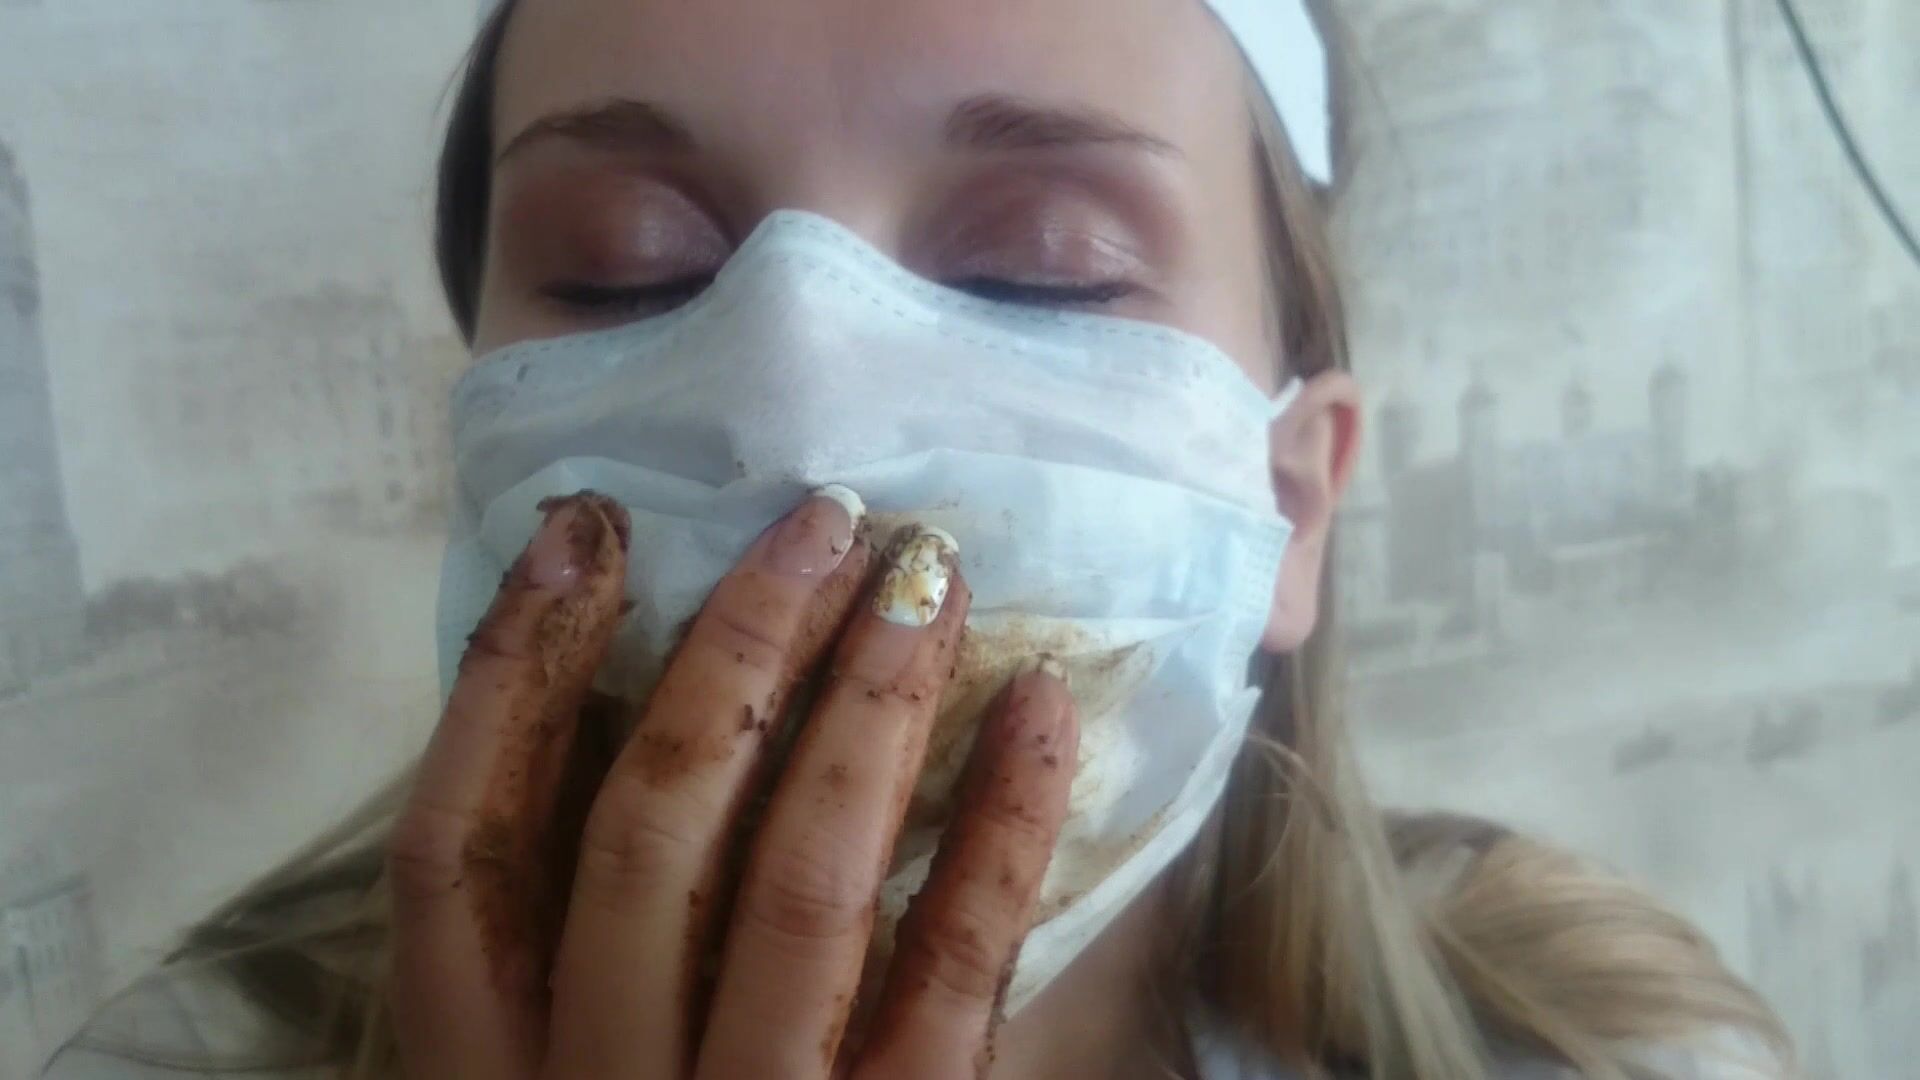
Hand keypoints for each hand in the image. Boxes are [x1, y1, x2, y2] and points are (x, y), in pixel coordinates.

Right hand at [386, 490, 1078, 1078]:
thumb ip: (566, 956)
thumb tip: (635, 727)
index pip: (459, 853)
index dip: (510, 679)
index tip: (582, 532)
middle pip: (645, 830)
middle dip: (729, 652)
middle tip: (818, 519)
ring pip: (801, 879)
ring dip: (869, 705)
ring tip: (928, 572)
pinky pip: (952, 982)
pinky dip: (997, 837)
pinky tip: (1042, 714)